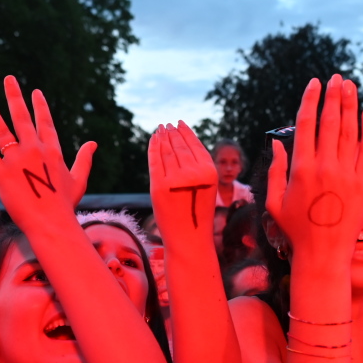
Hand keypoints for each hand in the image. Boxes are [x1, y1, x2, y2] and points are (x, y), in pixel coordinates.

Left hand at [0, 75, 95, 229]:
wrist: (51, 223)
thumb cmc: (66, 205)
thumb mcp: (78, 180)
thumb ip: (84, 159)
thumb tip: (93, 143)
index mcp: (52, 151)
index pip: (45, 123)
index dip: (39, 106)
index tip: (34, 92)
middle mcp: (33, 150)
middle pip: (21, 117)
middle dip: (15, 96)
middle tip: (8, 79)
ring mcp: (16, 160)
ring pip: (1, 130)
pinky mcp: (1, 173)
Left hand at [148, 122, 218, 245]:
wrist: (189, 239)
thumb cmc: (196, 212)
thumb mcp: (204, 187)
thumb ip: (196, 166)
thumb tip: (180, 141)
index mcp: (209, 173)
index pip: (194, 145)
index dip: (185, 132)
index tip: (179, 123)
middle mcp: (194, 173)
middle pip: (179, 146)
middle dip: (172, 133)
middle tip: (166, 125)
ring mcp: (175, 179)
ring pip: (166, 151)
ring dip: (162, 137)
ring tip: (160, 130)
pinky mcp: (159, 186)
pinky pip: (155, 160)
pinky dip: (153, 147)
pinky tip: (153, 139)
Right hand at [266, 75, 362, 266]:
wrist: (323, 256)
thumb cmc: (295, 231)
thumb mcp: (275, 202)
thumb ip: (275, 170)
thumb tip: (277, 142)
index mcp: (301, 169)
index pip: (306, 124)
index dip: (311, 100)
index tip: (314, 83)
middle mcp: (325, 167)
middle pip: (330, 121)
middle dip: (333, 96)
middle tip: (336, 77)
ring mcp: (346, 174)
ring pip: (350, 131)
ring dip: (350, 105)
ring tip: (350, 86)